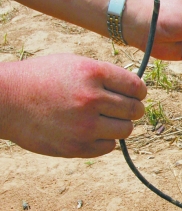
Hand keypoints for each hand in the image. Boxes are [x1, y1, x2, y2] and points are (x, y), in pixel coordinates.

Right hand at [0, 55, 145, 157]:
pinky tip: (91, 131)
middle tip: (124, 108)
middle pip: (134, 110)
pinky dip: (104, 140)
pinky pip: (108, 146)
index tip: (136, 94)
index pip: (136, 87)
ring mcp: (84, 125)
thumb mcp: (73, 63)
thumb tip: (135, 90)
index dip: (139, 92)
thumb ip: (104, 75)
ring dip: (120, 125)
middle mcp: (91, 99)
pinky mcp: (77, 146)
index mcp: (93, 73)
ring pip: (125, 130)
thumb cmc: (41, 78)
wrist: (7, 101)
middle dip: (133, 109)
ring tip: (105, 119)